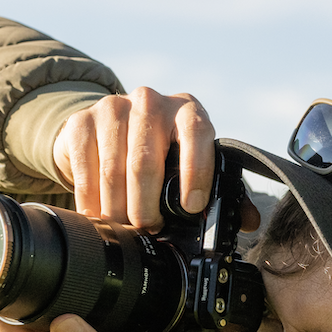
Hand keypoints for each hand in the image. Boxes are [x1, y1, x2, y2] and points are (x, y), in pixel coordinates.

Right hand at [52, 88, 257, 231]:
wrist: (108, 129)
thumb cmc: (162, 153)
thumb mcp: (193, 163)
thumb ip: (223, 189)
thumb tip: (250, 221)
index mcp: (187, 111)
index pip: (197, 135)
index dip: (196, 172)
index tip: (192, 206)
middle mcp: (151, 102)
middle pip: (146, 162)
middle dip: (146, 206)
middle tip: (148, 229)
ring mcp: (112, 108)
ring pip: (114, 170)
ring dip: (118, 209)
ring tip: (124, 228)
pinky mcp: (80, 122)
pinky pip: (85, 169)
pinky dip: (91, 200)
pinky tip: (98, 216)